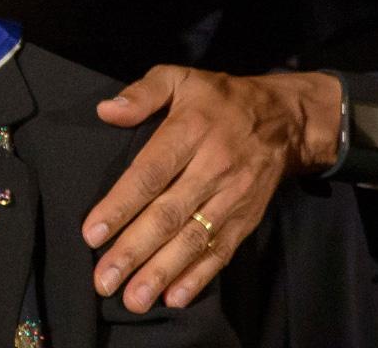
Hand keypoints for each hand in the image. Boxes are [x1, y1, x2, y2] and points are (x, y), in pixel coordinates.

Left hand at [84, 66, 341, 312]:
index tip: (93, 233)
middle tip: (105, 280)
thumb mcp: (180, 78)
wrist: (284, 119)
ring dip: (162, 272)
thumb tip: (106, 111)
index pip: (150, 173)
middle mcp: (213, 167)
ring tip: (134, 298)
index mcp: (190, 131)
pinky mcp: (247, 217)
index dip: (121, 205)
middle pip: (169, 214)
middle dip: (135, 250)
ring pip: (194, 239)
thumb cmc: (218, 98)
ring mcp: (233, 196)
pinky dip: (199, 277)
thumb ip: (142, 93)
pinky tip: (174, 297)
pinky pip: (222, 250)